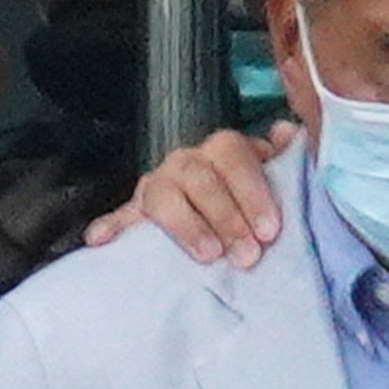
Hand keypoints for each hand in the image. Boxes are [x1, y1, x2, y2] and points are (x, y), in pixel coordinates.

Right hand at [82, 124, 293, 262]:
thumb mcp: (270, 177)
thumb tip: (288, 131)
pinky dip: (108, 227)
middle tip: (248, 256)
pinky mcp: (133, 217)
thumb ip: (282, 158)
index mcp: (219, 152)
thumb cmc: (247, 200)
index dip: (252, 191)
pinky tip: (100, 240)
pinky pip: (117, 219)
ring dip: (185, 226)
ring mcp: (156, 189)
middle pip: (198, 178)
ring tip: (208, 256)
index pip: (233, 155)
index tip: (270, 230)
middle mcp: (185, 164)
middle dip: (226, 217)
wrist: (215, 213)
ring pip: (161, 196)